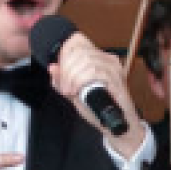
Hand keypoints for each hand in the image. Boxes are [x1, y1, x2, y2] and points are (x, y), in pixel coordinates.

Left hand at [46, 31, 147, 149]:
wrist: (117, 126)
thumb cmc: (99, 110)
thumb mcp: (74, 93)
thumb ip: (63, 80)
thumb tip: (52, 67)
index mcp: (99, 59)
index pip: (78, 43)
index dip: (63, 54)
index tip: (58, 73)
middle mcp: (108, 60)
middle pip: (80, 52)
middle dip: (66, 69)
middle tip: (63, 86)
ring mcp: (114, 69)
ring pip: (86, 60)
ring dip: (72, 76)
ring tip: (68, 91)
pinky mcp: (117, 79)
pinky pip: (95, 72)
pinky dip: (81, 81)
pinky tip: (76, 91)